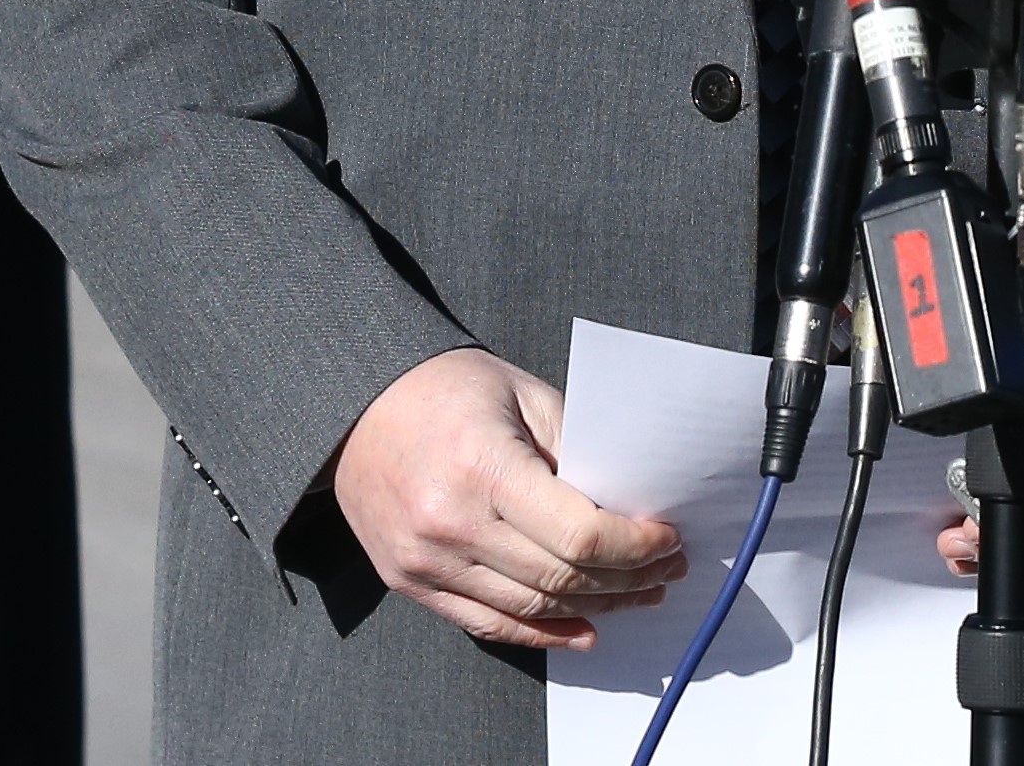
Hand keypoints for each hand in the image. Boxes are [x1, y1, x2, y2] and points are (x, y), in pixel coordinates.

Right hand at [330, 348, 688, 650]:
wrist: (355, 405)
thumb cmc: (444, 388)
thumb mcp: (523, 396)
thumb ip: (577, 449)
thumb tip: (631, 503)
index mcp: (484, 468)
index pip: (580, 534)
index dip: (636, 546)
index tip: (669, 540)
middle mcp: (451, 524)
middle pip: (561, 579)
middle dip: (628, 579)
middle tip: (666, 569)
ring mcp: (425, 561)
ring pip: (531, 609)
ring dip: (596, 608)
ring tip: (637, 595)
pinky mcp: (409, 582)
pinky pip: (487, 624)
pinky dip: (542, 634)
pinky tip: (584, 629)